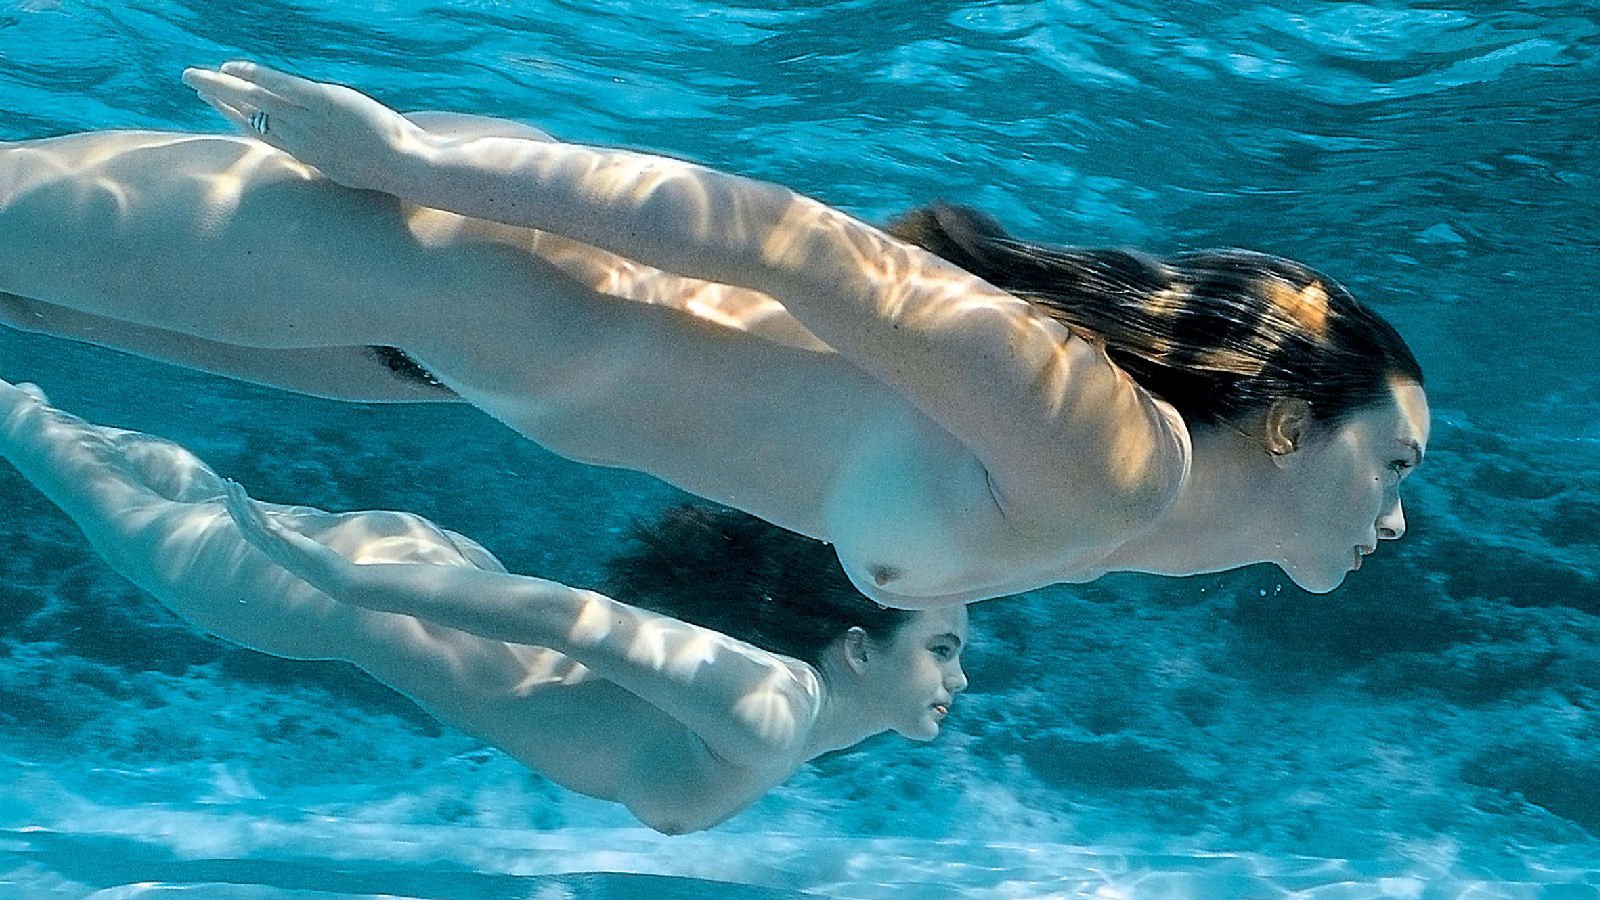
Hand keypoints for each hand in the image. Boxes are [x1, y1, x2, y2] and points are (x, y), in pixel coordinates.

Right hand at [182, 61, 429, 193]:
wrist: (410, 170)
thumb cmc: (396, 171)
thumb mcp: (359, 169)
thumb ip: (340, 157)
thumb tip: (337, 154)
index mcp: (309, 155)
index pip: (265, 134)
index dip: (239, 120)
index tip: (220, 108)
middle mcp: (302, 139)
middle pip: (250, 116)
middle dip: (219, 100)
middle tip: (194, 85)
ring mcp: (310, 121)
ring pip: (255, 100)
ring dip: (222, 86)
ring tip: (195, 76)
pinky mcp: (323, 103)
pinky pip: (280, 86)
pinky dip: (255, 75)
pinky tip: (234, 66)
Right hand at [221, 478, 348, 594]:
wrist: (339, 581)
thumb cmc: (327, 569)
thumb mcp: (306, 555)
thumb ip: (297, 547)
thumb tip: (297, 541)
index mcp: (274, 551)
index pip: (249, 532)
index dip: (238, 516)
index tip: (230, 500)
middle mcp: (271, 550)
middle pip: (244, 525)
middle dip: (233, 503)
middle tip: (226, 484)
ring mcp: (278, 547)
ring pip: (249, 523)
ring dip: (239, 502)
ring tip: (232, 483)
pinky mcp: (288, 543)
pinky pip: (266, 526)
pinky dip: (255, 512)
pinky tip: (249, 499)